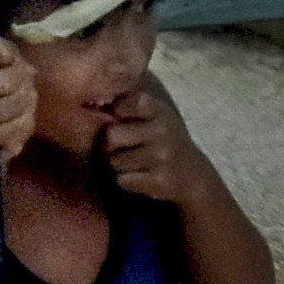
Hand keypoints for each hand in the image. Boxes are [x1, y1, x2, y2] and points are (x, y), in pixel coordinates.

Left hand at [101, 87, 209, 206]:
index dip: (116, 113)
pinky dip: (126, 181)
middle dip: (110, 145)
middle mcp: (162, 130)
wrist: (192, 175)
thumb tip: (90, 103)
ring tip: (135, 163)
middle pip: (111, 135)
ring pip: (114, 161)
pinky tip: (140, 177)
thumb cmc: (163, 141)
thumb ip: (128, 105)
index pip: (124, 104)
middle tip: (122, 149)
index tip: (121, 120)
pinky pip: (123, 180)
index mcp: (159, 111)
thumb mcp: (155, 116)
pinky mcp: (158, 181)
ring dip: (119, 165)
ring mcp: (162, 156)